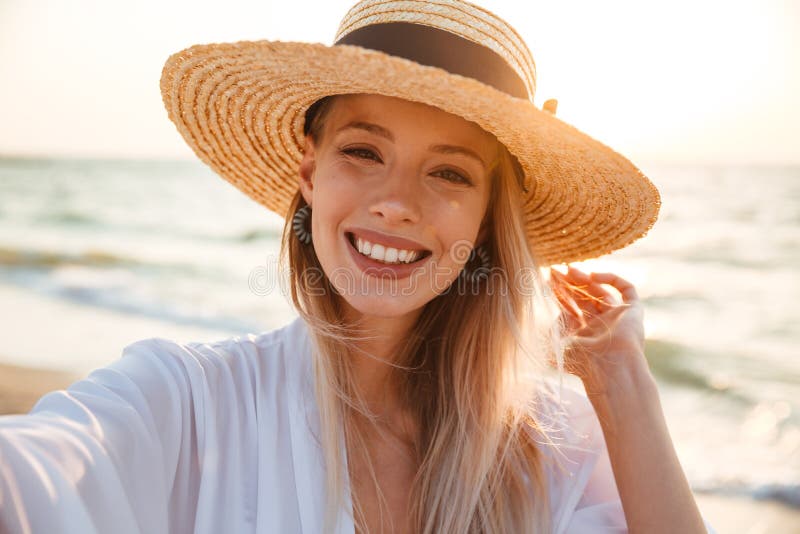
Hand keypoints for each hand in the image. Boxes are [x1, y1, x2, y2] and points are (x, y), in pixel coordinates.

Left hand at [548, 265, 647, 396]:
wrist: (611, 368)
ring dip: (585, 280)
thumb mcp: (556, 348)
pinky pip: (627, 290)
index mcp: (584, 335)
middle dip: (570, 284)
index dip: (559, 293)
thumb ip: (545, 337)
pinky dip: (612, 279)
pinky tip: (594, 276)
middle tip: (556, 270)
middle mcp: (601, 326)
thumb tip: (530, 332)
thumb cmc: (583, 362)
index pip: (571, 308)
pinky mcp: (634, 312)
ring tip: (570, 270)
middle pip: (584, 298)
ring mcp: (618, 319)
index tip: (547, 280)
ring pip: (601, 292)